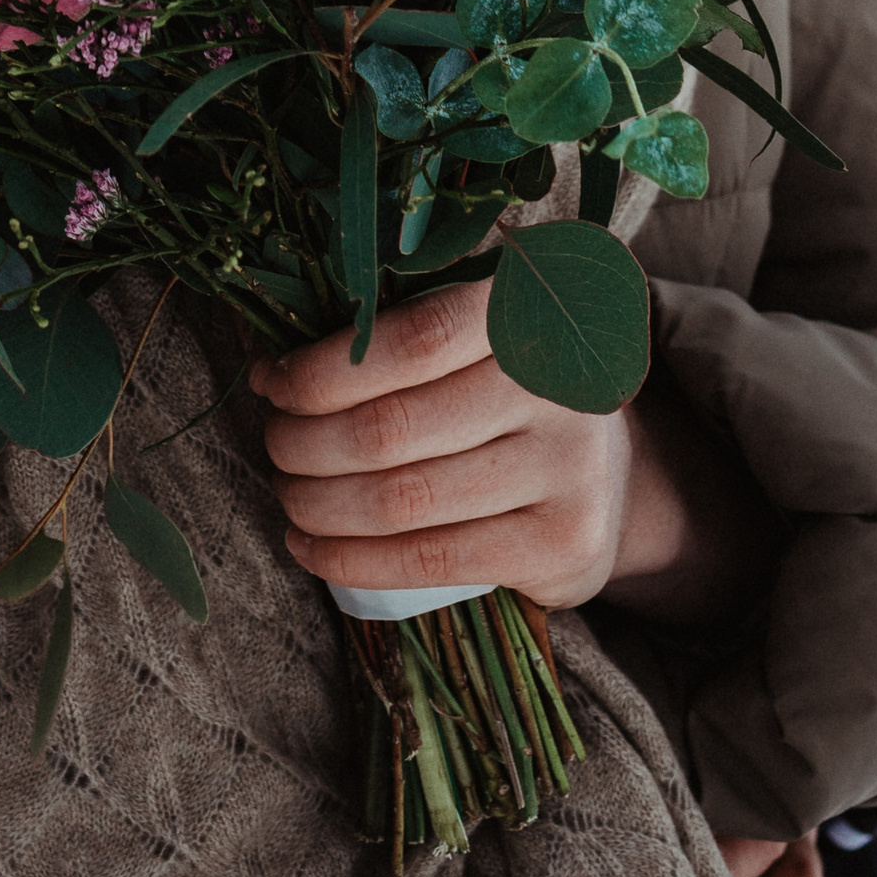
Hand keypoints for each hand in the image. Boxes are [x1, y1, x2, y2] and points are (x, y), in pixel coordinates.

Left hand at [251, 277, 775, 623]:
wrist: (609, 471)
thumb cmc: (503, 386)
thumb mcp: (471, 331)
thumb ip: (391, 322)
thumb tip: (267, 352)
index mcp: (523, 313)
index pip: (409, 338)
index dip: (323, 368)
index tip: (270, 382)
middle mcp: (555, 388)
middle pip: (392, 428)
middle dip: (305, 442)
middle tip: (274, 446)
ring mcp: (566, 471)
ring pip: (403, 501)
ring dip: (318, 505)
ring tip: (287, 495)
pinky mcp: (563, 546)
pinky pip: (432, 563)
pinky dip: (352, 561)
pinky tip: (310, 551)